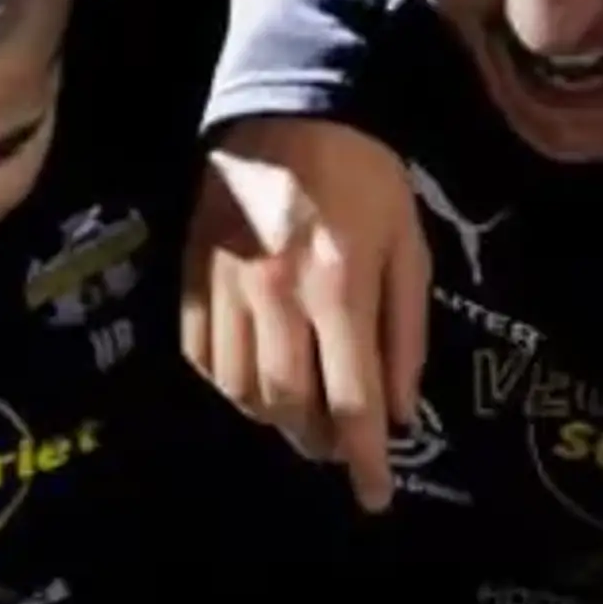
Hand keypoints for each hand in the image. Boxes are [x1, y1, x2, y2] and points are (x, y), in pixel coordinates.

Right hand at [178, 116, 429, 512]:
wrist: (289, 105)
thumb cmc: (365, 176)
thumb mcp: (409, 248)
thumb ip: (406, 334)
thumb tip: (398, 414)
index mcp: (340, 287)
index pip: (353, 399)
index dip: (365, 460)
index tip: (374, 499)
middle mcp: (277, 295)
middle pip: (291, 405)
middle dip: (318, 442)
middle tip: (339, 446)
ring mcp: (227, 286)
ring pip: (241, 390)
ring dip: (273, 419)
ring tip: (299, 415)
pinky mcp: (193, 275)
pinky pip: (201, 355)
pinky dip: (228, 384)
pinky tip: (254, 379)